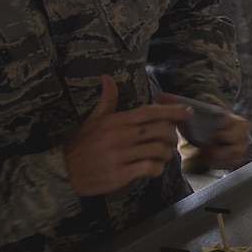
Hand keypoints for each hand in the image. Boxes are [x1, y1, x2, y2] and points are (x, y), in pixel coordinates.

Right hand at [64, 76, 188, 196]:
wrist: (64, 171)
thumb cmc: (81, 145)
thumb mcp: (93, 120)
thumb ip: (107, 100)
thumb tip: (107, 77)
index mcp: (115, 121)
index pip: (149, 112)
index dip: (172, 111)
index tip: (188, 112)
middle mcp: (119, 136)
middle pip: (159, 131)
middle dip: (172, 135)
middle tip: (173, 140)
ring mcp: (120, 156)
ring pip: (157, 150)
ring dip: (167, 153)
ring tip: (165, 155)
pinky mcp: (120, 174)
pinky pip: (149, 168)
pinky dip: (157, 168)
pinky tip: (155, 168)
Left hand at [160, 92, 251, 171]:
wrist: (207, 129)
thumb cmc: (201, 119)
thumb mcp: (190, 110)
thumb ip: (177, 103)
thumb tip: (160, 96)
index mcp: (237, 120)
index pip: (242, 127)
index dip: (225, 134)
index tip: (213, 135)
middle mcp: (242, 135)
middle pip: (237, 147)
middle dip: (220, 149)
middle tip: (207, 146)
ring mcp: (240, 148)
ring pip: (233, 158)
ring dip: (217, 157)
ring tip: (205, 152)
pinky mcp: (235, 158)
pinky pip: (229, 165)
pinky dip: (217, 163)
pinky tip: (207, 157)